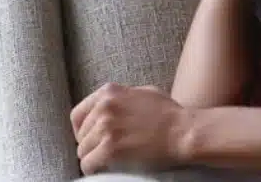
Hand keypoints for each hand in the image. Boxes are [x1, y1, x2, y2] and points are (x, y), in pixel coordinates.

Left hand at [70, 83, 191, 174]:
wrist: (182, 132)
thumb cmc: (169, 114)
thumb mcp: (143, 92)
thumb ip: (122, 96)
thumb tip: (108, 106)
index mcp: (110, 92)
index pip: (78, 114)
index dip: (82, 130)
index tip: (89, 138)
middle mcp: (104, 107)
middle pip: (81, 134)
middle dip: (90, 144)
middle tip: (103, 152)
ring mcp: (106, 127)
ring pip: (83, 150)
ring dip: (93, 157)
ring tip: (106, 161)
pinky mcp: (110, 148)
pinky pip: (88, 164)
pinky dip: (94, 169)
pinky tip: (105, 169)